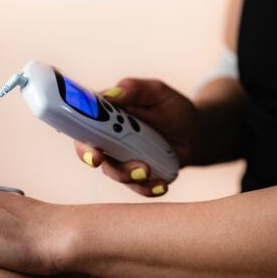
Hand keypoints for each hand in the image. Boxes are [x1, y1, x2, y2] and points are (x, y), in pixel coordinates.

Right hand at [74, 77, 200, 197]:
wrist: (194, 131)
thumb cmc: (171, 107)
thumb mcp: (157, 92)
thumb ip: (135, 89)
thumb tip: (112, 93)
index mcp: (107, 117)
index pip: (83, 129)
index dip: (82, 143)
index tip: (92, 152)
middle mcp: (111, 141)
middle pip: (95, 156)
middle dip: (105, 165)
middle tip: (120, 164)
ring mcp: (125, 160)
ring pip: (116, 174)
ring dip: (128, 176)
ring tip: (148, 170)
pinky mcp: (141, 176)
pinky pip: (139, 188)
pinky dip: (148, 189)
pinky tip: (161, 184)